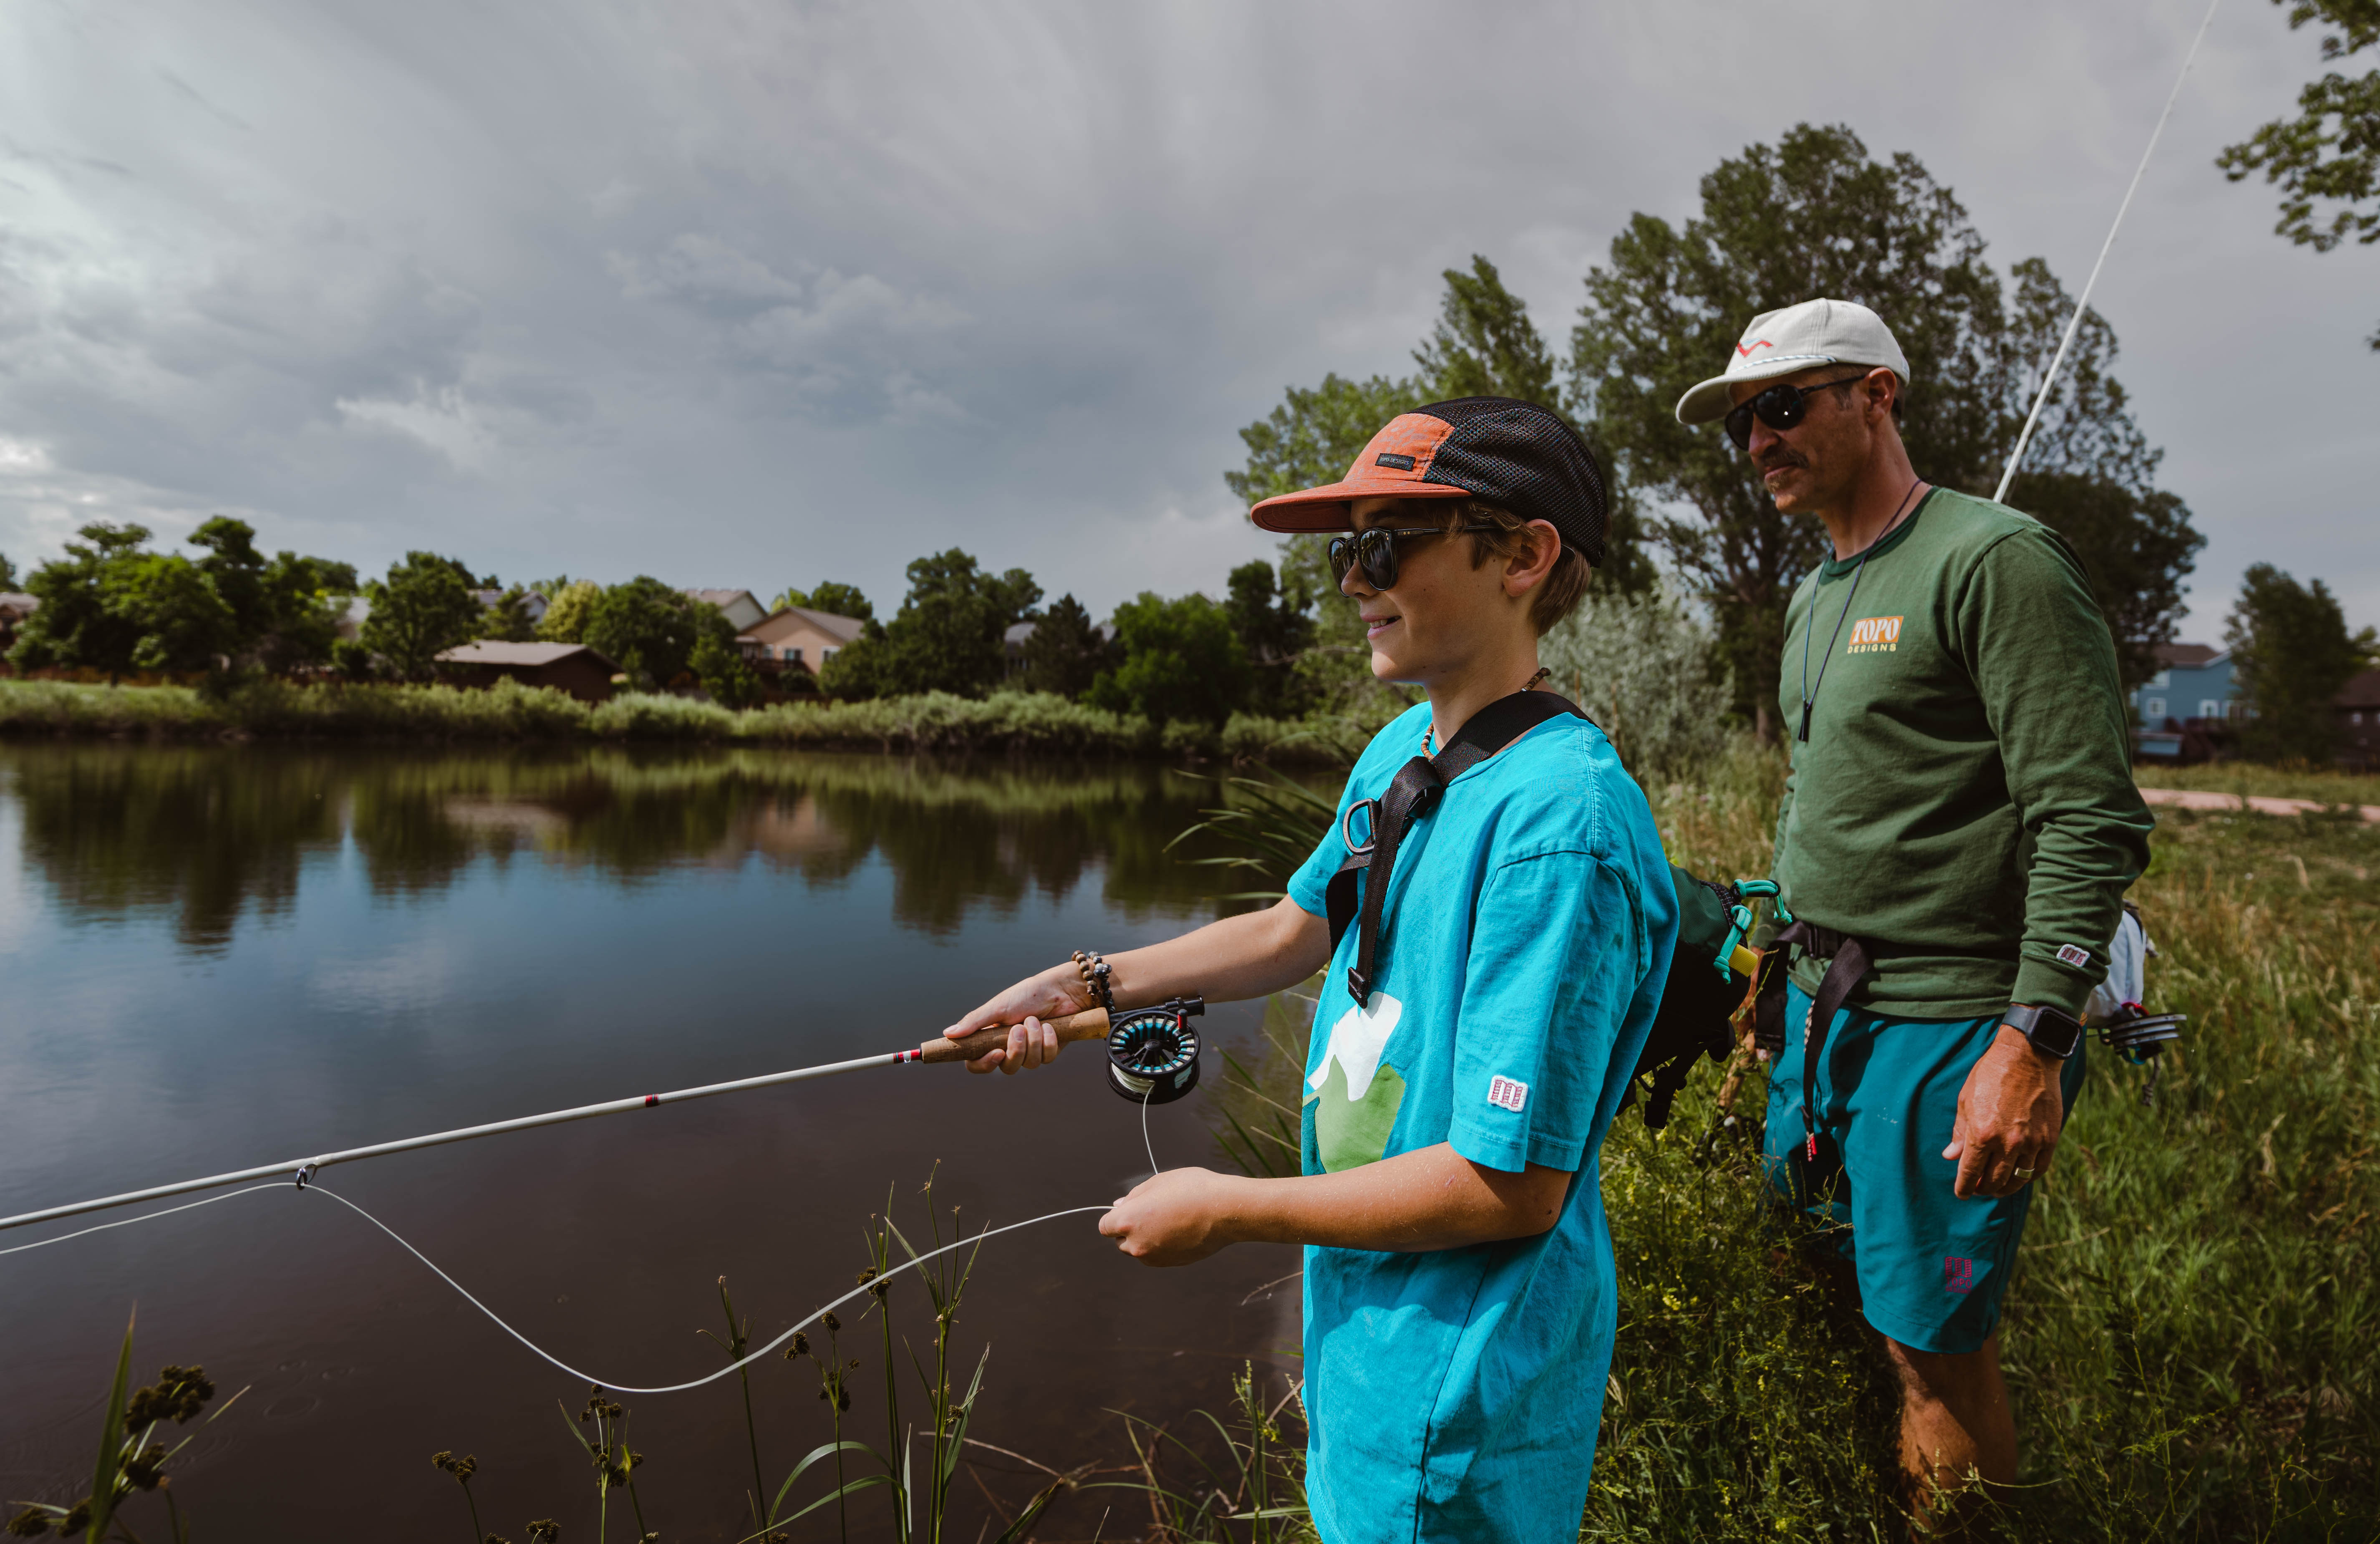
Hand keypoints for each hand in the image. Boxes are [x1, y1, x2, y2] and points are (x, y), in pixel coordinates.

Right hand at [943, 964, 1090, 1074]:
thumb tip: (947, 1034)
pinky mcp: (1049, 1051)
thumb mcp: (998, 1007)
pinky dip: (1048, 1041)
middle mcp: (1008, 1047)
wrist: (1060, 989)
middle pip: (1006, 1068)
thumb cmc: (1027, 994)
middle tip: (1019, 1027)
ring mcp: (1029, 1051)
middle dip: (1016, 1049)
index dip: (983, 1064)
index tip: (996, 1053)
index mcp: (990, 1037)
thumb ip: (974, 1022)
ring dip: (1033, 1041)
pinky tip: (1049, 1026)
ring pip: (1028, 1064)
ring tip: (1035, 1019)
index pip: (977, 1063)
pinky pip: (1047, 1059)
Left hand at [1099, 1167, 1243, 1265]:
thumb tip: (1119, 1206)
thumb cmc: (1191, 1189)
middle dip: (1129, 1229)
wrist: (1225, 1210)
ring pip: (1139, 1251)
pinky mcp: (1172, 1264)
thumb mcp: (1158, 1182)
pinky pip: (1157, 1256)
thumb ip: (1134, 1196)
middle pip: (1120, 1242)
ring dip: (1145, 1239)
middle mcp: (1138, 1245)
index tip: (1130, 1209)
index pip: (1105, 1227)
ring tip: (1169, 1220)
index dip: (1115, 1217)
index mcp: (1129, 1221)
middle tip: (1152, 1212)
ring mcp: (1155, 1257)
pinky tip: (1179, 1230)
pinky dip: (1161, 1246)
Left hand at [1943, 1023, 2064, 1198]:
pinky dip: (2027, 1177)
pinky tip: (2019, 1176)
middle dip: (1982, 1189)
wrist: (2027, 1058)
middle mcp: (2008, 1143)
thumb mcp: (1966, 1101)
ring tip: (1996, 1188)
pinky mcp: (2049, 1139)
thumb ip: (1959, 1132)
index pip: (1970, 1172)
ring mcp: (2031, 1143)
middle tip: (1977, 1189)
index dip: (1963, 1187)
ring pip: (2017, 1179)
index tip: (1961, 1193)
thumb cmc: (1990, 1076)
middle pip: (1993, 1181)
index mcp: (1982, 1134)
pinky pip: (2038, 1169)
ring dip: (2004, 1188)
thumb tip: (1950, 1156)